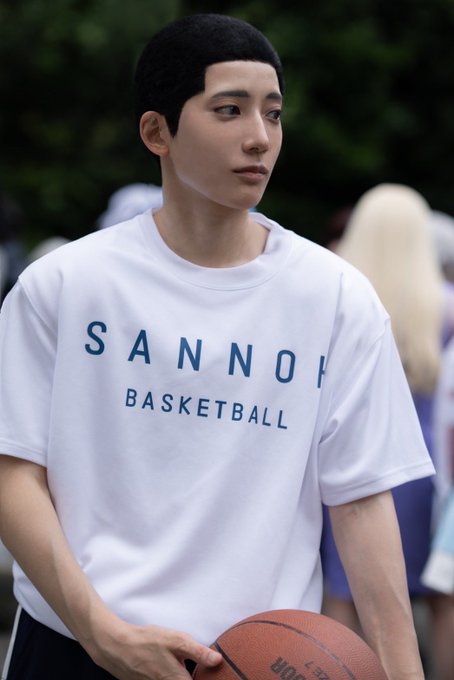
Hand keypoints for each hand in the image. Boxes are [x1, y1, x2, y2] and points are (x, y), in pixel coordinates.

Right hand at [86, 620, 222, 678]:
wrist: (116, 647)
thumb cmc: (147, 642)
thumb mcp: (176, 641)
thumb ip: (198, 652)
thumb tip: (218, 660)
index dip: (207, 678)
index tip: (214, 673)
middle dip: (192, 674)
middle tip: (193, 663)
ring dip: (179, 674)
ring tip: (176, 661)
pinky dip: (169, 675)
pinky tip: (164, 664)